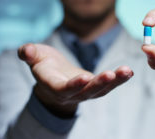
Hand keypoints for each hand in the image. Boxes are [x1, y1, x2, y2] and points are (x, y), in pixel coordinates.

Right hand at [18, 44, 132, 116]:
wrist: (54, 79)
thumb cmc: (44, 65)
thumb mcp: (34, 57)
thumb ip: (29, 54)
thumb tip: (26, 50)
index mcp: (54, 85)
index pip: (63, 89)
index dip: (73, 85)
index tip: (84, 77)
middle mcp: (71, 93)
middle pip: (86, 92)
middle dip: (99, 84)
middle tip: (111, 74)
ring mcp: (85, 92)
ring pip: (100, 91)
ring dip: (114, 82)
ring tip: (126, 71)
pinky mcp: (95, 88)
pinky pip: (108, 86)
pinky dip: (118, 80)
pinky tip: (128, 72)